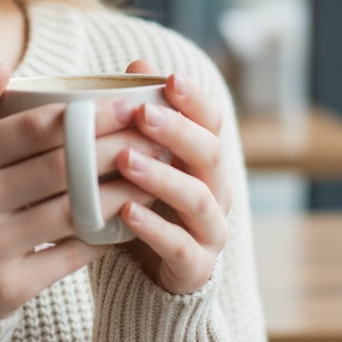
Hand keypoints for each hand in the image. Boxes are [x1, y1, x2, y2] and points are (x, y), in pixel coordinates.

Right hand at [0, 64, 162, 318]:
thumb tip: (3, 68)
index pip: (35, 128)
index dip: (88, 115)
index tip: (128, 106)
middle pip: (61, 167)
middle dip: (116, 148)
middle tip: (153, 136)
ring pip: (73, 211)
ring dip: (121, 191)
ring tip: (153, 174)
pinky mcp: (6, 287)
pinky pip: (69, 256)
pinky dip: (103, 235)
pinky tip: (129, 217)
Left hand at [114, 60, 232, 294]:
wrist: (147, 278)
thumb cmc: (142, 202)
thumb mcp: (139, 156)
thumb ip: (141, 114)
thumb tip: (137, 63)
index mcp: (204, 159)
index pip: (212, 122)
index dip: (195, 100)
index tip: (170, 78)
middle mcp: (216, 190)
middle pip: (209, 153)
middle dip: (177, 130)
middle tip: (142, 113)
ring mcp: (210, 230)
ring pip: (197, 198)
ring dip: (161, 176)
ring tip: (124, 159)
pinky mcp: (195, 267)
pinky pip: (179, 245)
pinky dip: (153, 228)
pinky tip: (125, 212)